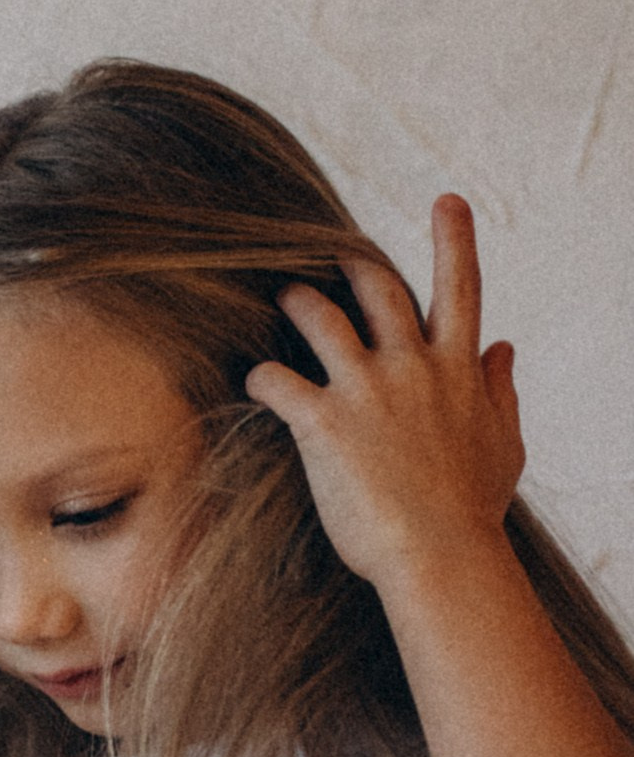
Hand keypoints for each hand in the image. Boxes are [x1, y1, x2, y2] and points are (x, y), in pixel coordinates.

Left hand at [244, 196, 522, 600]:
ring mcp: (367, 389)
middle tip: (329, 258)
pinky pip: (277, 379)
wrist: (441, 556)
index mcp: (458, 369)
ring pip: (320, 316)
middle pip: (378, 287)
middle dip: (351, 265)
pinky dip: (260, 376)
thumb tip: (504, 348)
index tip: (447, 200)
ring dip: (297, 301)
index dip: (453, 239)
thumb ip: (501, 390)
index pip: (460, 288)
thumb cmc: (472, 511)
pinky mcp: (323, 421)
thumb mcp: (504, 444)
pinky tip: (253, 382)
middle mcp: (413, 365)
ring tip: (283, 298)